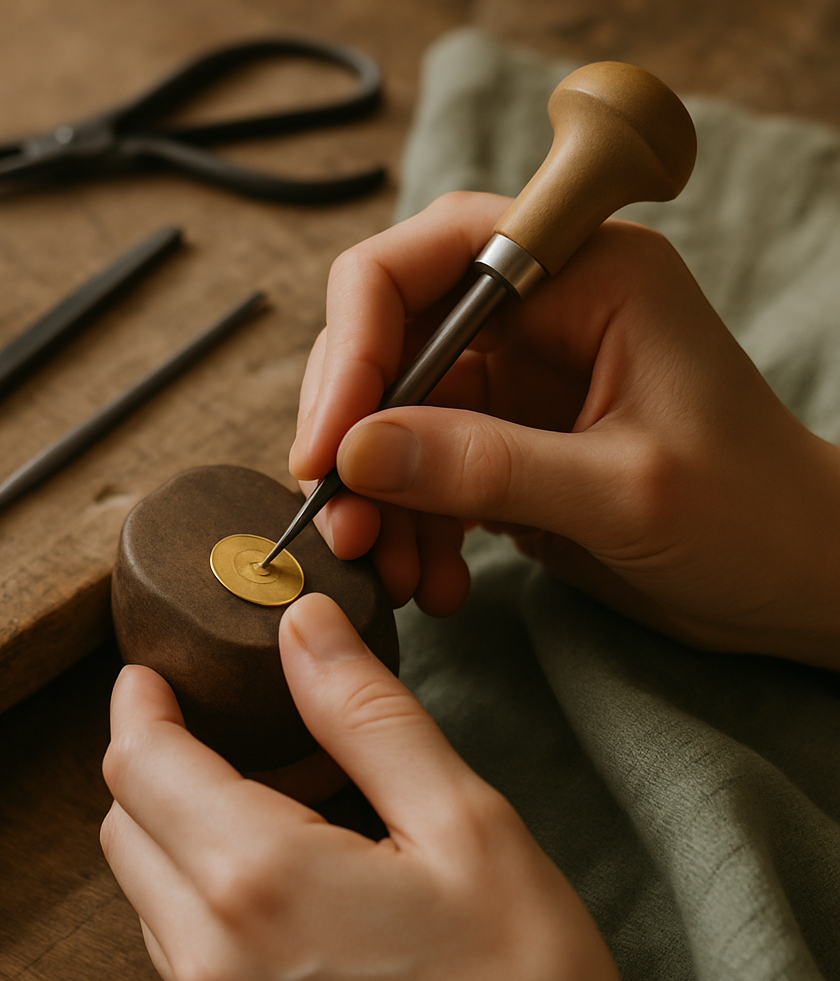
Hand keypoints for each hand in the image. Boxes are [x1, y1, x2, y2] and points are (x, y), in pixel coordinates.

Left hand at [101, 593, 628, 980]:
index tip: (152, 671)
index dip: (139, 704)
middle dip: (159, 757)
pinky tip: (287, 876)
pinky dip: (206, 886)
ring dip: (182, 822)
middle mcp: (210, 956)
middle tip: (235, 724)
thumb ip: (369, 716)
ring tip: (277, 795)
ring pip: (148, 886)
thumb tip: (305, 626)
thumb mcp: (464, 826)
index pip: (142, 765)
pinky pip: (182, 945)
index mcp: (259, 880)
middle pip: (127, 823)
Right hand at [290, 192, 839, 668]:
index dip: (357, 344)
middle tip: (340, 523)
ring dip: (376, 495)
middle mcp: (541, 310)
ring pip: (395, 414)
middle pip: (391, 339)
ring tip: (389, 572)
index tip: (327, 444)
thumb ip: (486, 464)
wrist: (794, 581)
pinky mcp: (507, 438)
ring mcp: (520, 377)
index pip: (424, 260)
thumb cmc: (752, 517)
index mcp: (586, 272)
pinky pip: (422, 467)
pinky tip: (431, 579)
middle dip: (355, 435)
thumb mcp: (622, 490)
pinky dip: (410, 524)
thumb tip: (354, 454)